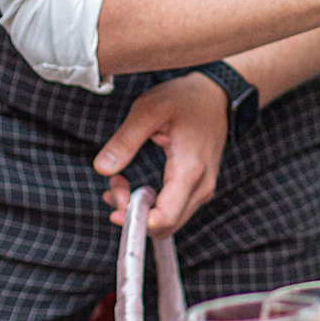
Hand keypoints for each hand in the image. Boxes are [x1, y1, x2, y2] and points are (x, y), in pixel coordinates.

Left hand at [93, 72, 228, 236]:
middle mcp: (201, 187)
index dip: (134, 220)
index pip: (164, 218)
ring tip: (119, 182)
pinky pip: (172, 212)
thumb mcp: (149, 110)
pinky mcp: (198, 190)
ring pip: (168, 222)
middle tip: (113, 186)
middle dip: (132, 214)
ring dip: (138, 210)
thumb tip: (102, 169)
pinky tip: (131, 189)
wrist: (217, 95)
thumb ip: (125, 140)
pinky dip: (148, 207)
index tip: (113, 200)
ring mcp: (203, 190)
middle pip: (164, 226)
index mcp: (190, 169)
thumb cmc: (185, 99)